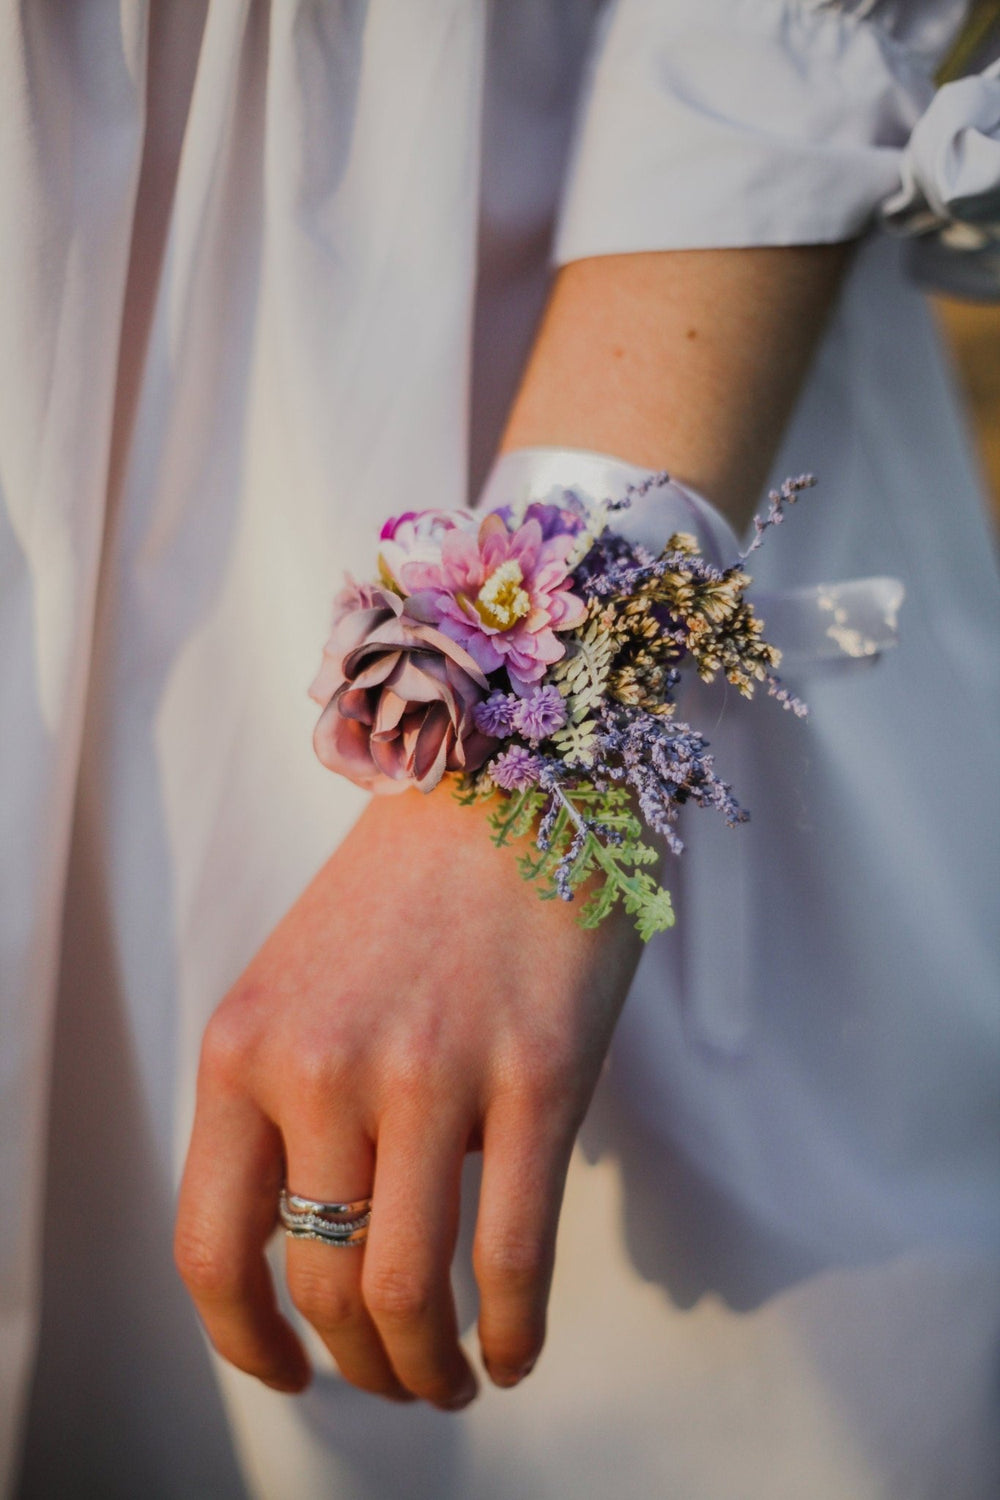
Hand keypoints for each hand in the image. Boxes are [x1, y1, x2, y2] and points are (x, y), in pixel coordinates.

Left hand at [175, 786, 641, 1407]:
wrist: (513, 787)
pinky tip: (514, 1351)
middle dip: (360, 1363)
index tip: (285, 1369)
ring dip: (428, 1369)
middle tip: (396, 1377)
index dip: (244, 1340)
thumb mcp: (298, 985)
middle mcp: (323, 1068)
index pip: (211, 1246)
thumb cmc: (407, 892)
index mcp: (246, 1048)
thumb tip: (320, 1240)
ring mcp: (431, 1074)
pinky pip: (514, 1255)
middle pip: (322, 1283)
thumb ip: (285, 1103)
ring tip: (452, 1379)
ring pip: (408, 1291)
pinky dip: (513, 1332)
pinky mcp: (535, 1077)